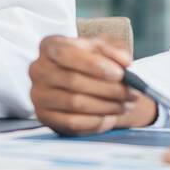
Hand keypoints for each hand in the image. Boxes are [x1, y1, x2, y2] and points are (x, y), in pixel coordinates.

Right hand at [29, 35, 156, 134]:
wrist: (84, 81)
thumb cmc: (92, 61)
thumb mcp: (105, 48)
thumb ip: (115, 50)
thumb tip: (124, 61)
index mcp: (50, 46)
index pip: (66, 54)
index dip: (94, 65)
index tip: (119, 73)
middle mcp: (38, 69)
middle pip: (73, 81)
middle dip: (108, 89)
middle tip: (132, 94)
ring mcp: (38, 95)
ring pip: (75, 103)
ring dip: (106, 106)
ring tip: (126, 105)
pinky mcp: (44, 116)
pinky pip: (72, 122)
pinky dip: (95, 121)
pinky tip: (110, 117)